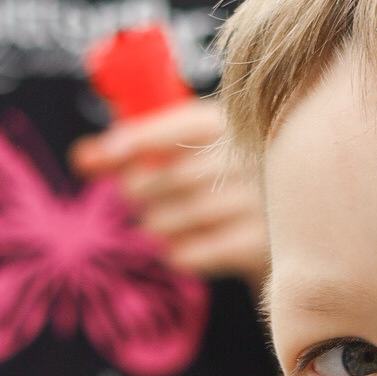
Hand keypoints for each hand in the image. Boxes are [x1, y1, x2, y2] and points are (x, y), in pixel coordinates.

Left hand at [69, 103, 269, 283]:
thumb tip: (81, 158)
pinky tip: (181, 246)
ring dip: (156, 224)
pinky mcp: (262, 246)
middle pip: (175, 176)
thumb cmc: (223, 181)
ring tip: (158, 222)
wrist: (296, 225)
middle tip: (133, 195)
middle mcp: (255, 157)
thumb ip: (135, 152)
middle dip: (139, 189)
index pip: (181, 125)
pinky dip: (178, 252)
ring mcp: (263, 203)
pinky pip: (198, 252)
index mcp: (237, 123)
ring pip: (182, 216)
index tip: (97, 155)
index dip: (137, 139)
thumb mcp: (188, 151)